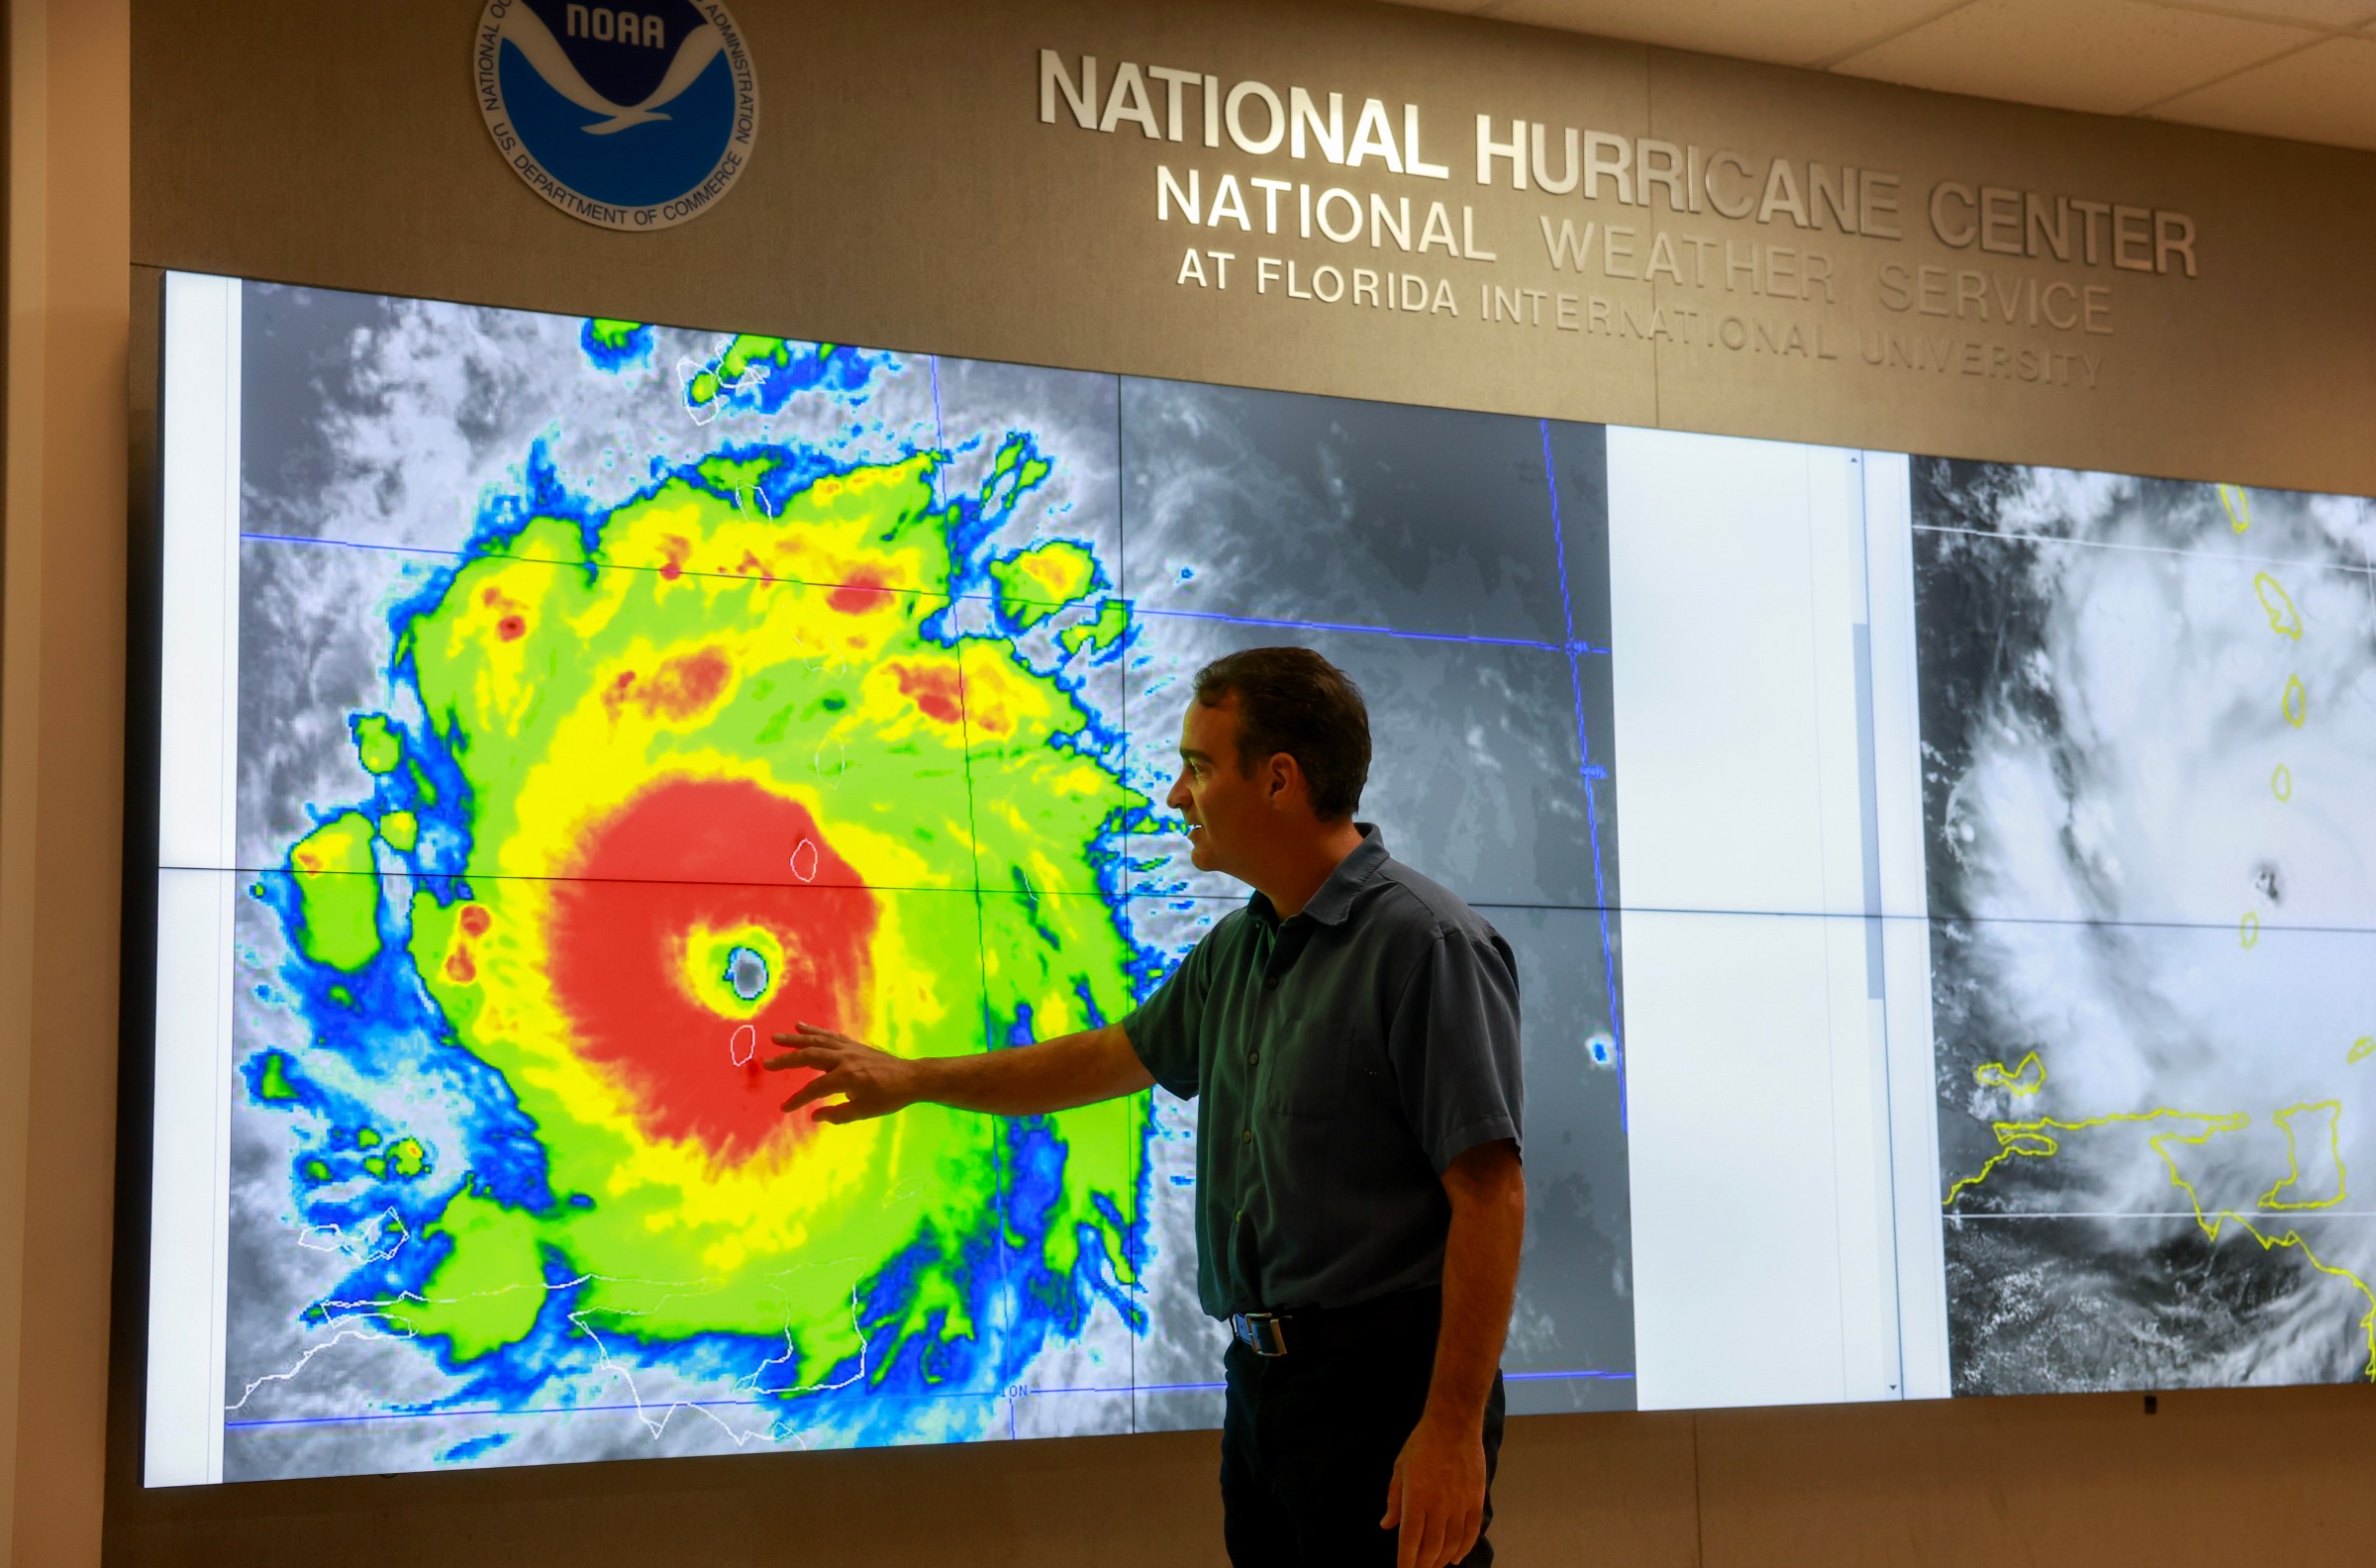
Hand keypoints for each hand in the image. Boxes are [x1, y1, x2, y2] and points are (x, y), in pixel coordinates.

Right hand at [764, 1023, 917, 1123]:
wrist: (911, 1077)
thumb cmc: (888, 1097)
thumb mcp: (864, 1111)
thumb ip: (837, 1114)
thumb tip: (814, 1115)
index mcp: (846, 1077)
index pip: (814, 1088)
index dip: (798, 1099)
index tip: (784, 1107)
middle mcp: (844, 1059)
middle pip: (809, 1056)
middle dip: (787, 1060)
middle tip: (767, 1063)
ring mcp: (849, 1048)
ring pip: (817, 1041)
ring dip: (796, 1039)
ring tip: (777, 1037)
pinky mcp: (853, 1044)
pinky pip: (830, 1036)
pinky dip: (814, 1031)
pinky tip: (801, 1027)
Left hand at [1380, 1410, 1486, 1567]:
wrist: (1454, 1424)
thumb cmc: (1422, 1443)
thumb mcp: (1399, 1468)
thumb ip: (1394, 1500)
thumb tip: (1386, 1526)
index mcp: (1416, 1498)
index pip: (1410, 1540)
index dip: (1406, 1562)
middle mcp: (1438, 1505)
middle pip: (1431, 1547)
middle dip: (1423, 1564)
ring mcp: (1460, 1504)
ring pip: (1452, 1544)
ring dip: (1442, 1559)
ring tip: (1434, 1566)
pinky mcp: (1476, 1500)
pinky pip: (1472, 1532)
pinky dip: (1464, 1548)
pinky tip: (1457, 1557)